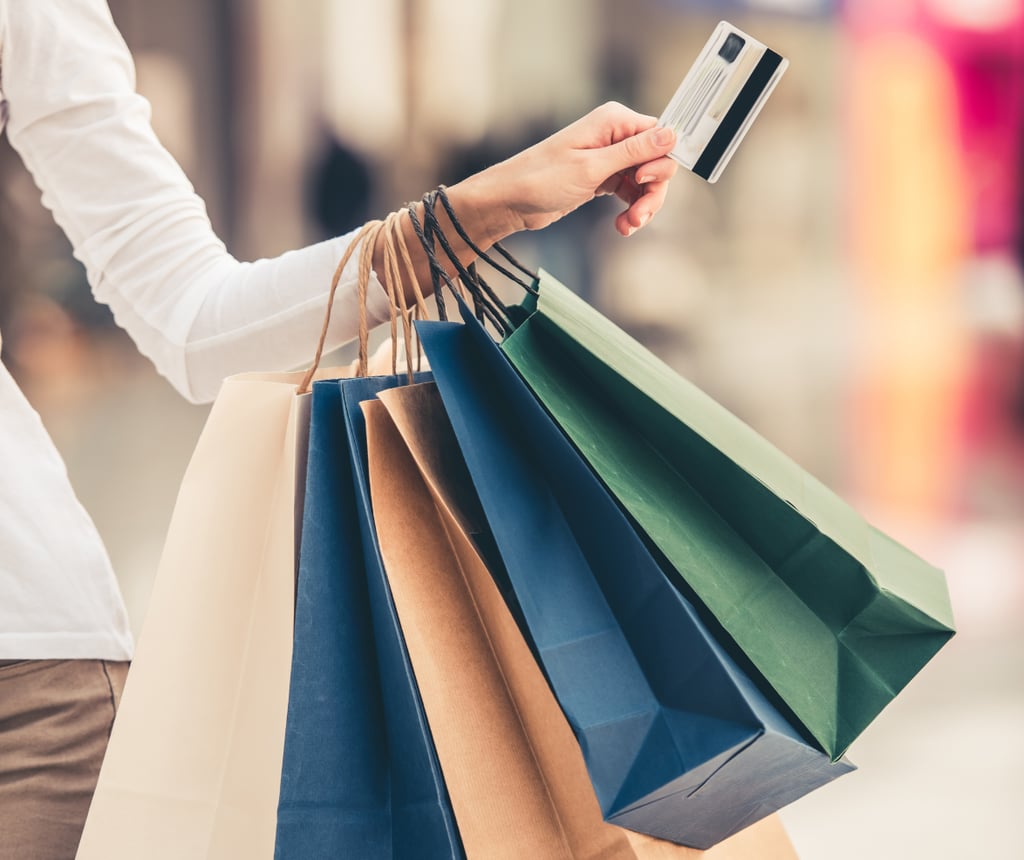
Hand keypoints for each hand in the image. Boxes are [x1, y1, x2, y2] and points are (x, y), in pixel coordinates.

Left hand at [449, 102, 678, 243]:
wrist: (510, 201)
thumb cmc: (541, 179)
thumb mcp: (591, 167)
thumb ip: (633, 152)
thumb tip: (671, 134)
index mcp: (613, 121)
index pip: (659, 137)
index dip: (659, 164)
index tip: (642, 184)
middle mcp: (614, 136)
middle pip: (655, 162)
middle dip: (652, 192)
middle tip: (640, 217)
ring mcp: (608, 158)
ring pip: (645, 181)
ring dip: (643, 206)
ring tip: (628, 226)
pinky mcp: (602, 178)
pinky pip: (630, 192)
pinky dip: (631, 210)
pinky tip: (623, 225)